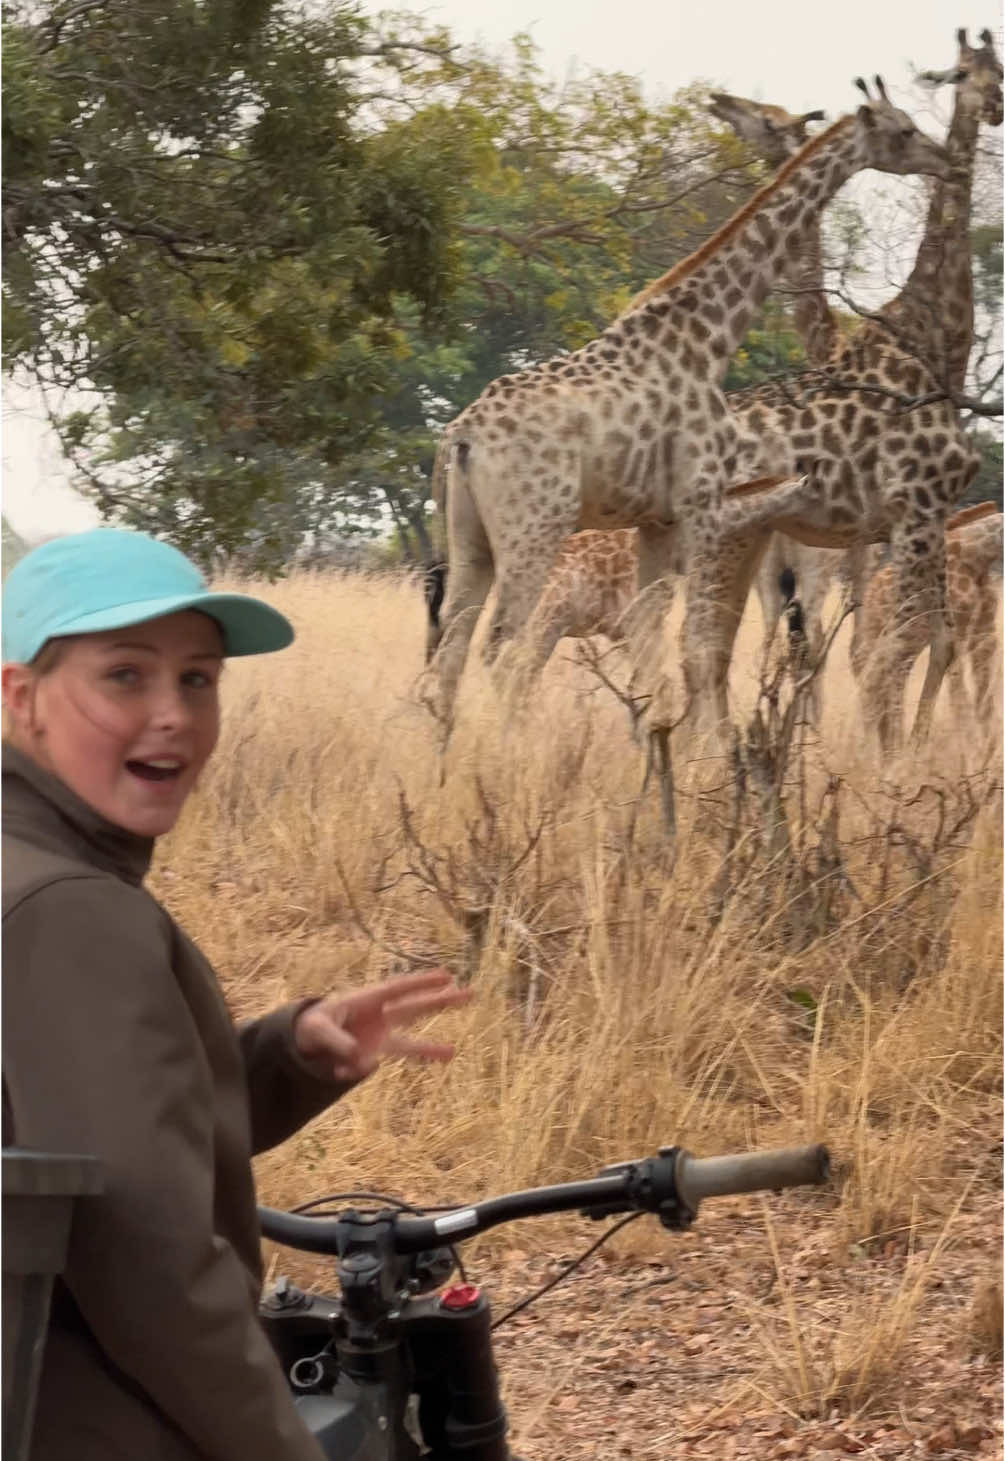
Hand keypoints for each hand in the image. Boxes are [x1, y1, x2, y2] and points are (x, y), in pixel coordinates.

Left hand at [292, 968, 470, 1082]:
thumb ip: (339, 1043)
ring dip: (429, 1048)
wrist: (304, 1039)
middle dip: (441, 1001)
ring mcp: (378, 1037)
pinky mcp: (373, 1054)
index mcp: (367, 999)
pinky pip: (372, 1066)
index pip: (398, 989)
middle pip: (415, 1009)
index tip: (447, 976)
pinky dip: (357, 1070)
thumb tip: (367, 1062)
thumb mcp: (317, 1030)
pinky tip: (341, 1070)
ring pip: (409, 1041)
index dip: (422, 983)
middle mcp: (379, 1017)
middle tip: (469, 993)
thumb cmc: (312, 1025)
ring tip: (452, 1052)